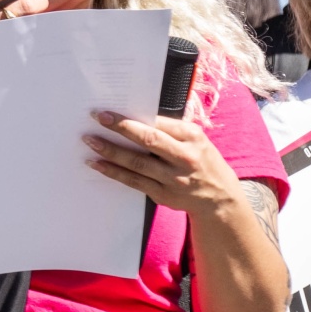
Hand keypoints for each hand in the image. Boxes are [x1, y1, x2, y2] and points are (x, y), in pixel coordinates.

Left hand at [84, 111, 246, 217]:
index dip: (132, 118)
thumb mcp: (197, 141)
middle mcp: (185, 157)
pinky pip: (133, 181)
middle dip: (120, 128)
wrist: (219, 199)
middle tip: (96, 118)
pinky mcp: (162, 194)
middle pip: (148, 140)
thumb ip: (171, 130)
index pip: (158, 124)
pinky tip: (97, 163)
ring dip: (110, 151)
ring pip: (137, 163)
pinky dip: (113, 172)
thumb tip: (135, 117)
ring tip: (90, 141)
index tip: (108, 112)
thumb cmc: (202, 161)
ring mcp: (173, 178)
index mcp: (193, 137)